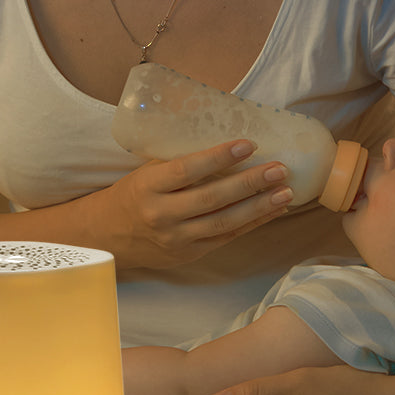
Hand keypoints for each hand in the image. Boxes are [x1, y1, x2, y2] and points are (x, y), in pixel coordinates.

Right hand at [100, 139, 293, 270]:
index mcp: (149, 186)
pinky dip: (252, 224)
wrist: (109, 235)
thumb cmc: (135, 193)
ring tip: (286, 192)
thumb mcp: (147, 171)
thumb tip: (227, 140)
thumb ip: (179, 160)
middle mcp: (162, 214)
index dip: (219, 157)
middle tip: (279, 169)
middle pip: (212, 198)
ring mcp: (176, 238)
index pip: (188, 169)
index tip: (248, 144)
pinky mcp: (189, 254)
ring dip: (259, 207)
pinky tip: (273, 211)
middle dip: (250, 183)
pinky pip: (226, 238)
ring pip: (224, 222)